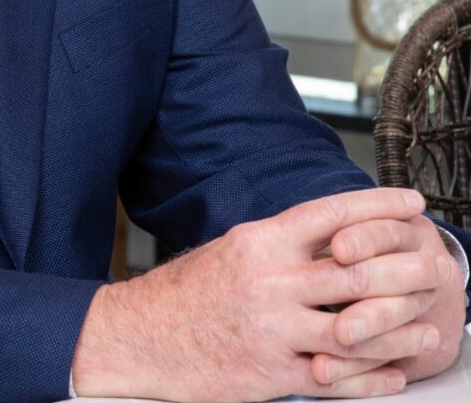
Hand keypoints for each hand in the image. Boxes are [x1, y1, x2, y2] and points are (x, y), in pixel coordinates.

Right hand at [71, 188, 447, 400]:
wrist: (144, 337)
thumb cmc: (188, 293)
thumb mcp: (230, 252)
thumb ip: (278, 246)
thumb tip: (327, 235)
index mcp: (259, 241)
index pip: (330, 215)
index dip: (377, 206)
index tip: (411, 202)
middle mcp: (270, 280)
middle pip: (356, 270)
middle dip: (404, 267)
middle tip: (436, 266)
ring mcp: (275, 329)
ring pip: (357, 328)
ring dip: (401, 327)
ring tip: (430, 325)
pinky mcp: (274, 374)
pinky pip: (339, 378)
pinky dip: (374, 377)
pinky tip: (395, 372)